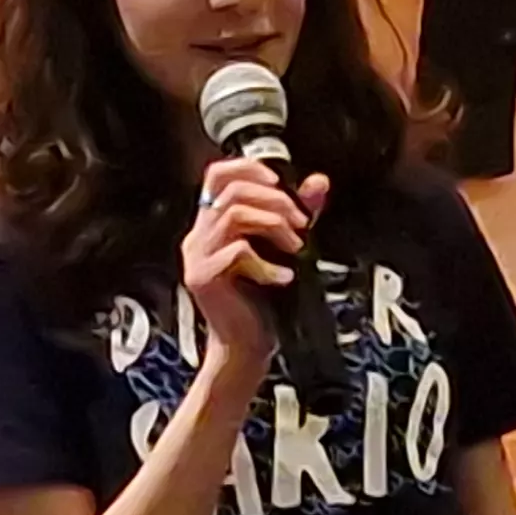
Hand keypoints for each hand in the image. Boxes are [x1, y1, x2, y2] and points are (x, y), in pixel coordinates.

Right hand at [180, 157, 328, 382]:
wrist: (247, 346)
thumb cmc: (264, 301)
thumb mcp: (285, 248)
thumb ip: (297, 214)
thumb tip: (319, 182)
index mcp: (213, 224)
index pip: (217, 175)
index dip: (248, 168)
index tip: (280, 183)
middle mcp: (199, 236)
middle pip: (232, 190)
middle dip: (275, 201)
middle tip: (301, 223)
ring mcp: (197, 256)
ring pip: (234, 214)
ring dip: (273, 225)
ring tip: (295, 247)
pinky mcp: (202, 278)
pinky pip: (237, 252)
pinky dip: (267, 262)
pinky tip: (282, 276)